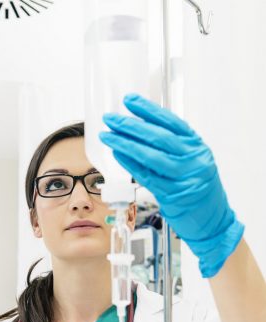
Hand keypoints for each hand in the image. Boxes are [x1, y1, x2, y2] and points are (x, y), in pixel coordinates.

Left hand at [99, 93, 244, 277]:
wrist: (212, 220)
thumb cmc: (197, 187)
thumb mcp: (192, 161)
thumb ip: (173, 147)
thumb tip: (139, 129)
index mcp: (197, 146)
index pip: (171, 122)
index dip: (149, 110)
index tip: (129, 101)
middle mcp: (193, 159)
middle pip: (158, 137)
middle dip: (131, 126)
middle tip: (111, 119)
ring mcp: (184, 177)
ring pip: (150, 156)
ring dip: (125, 144)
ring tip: (108, 136)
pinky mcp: (173, 195)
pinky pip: (147, 176)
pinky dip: (130, 164)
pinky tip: (117, 154)